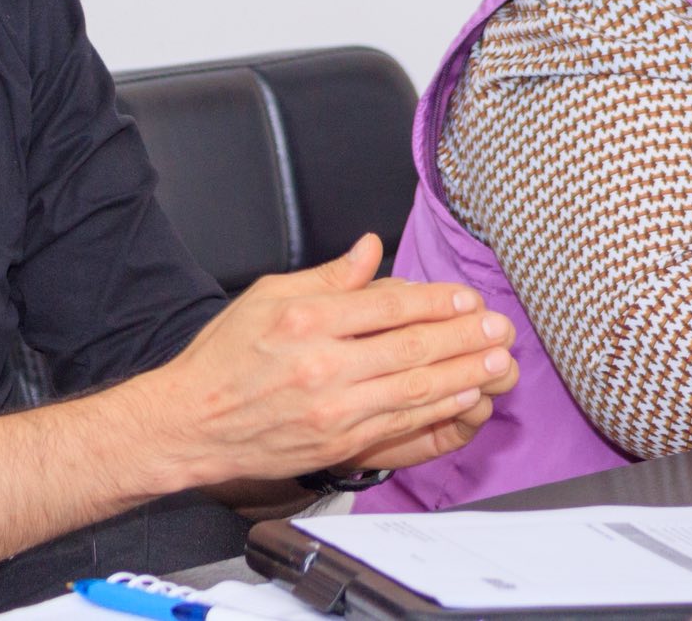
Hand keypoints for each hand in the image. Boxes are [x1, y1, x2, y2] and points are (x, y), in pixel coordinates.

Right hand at [134, 234, 516, 485]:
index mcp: (304, 320)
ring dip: (464, 374)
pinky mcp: (338, 442)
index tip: (465, 298)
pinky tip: (464, 397)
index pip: (387, 306)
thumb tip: (369, 250)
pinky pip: (400, 423)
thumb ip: (326, 277)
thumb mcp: (266, 297)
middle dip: (463, 337)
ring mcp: (332, 408)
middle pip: (411, 348)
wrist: (193, 423)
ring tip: (497, 361)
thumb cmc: (224, 358)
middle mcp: (322, 364)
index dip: (435, 302)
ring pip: (415, 389)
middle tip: (499, 327)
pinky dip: (438, 410)